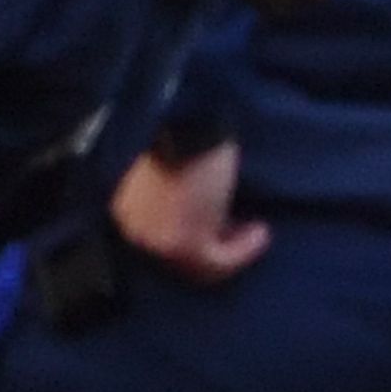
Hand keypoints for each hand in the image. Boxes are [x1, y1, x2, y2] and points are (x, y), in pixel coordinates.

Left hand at [110, 141, 265, 280]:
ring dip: (236, 251)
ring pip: (201, 266)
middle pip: (181, 259)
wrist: (190, 125)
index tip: (227, 228)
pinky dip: (244, 250)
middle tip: (244, 232)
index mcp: (129, 211)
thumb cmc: (185, 138)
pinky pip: (219, 261)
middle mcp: (138, 231)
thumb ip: (180, 196)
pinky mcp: (185, 244)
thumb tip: (208, 212)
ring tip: (256, 232)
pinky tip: (261, 232)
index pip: (163, 240)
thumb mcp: (178, 170)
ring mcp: (159, 241)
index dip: (201, 236)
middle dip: (218, 245)